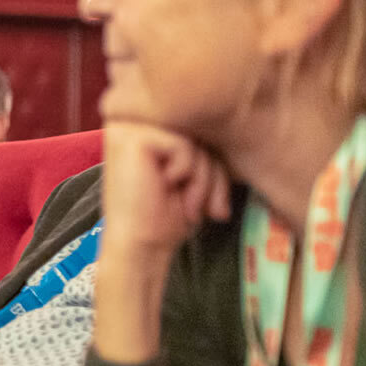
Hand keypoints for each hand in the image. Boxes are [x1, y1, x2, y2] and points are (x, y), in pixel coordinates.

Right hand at [101, 122, 231, 259]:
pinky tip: (166, 188)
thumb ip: (203, 140)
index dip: (208, 162)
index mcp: (143, 122)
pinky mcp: (132, 138)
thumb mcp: (194, 169)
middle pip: (198, 128)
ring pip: (194, 137)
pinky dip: (186, 172)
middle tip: (199, 205)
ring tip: (185, 200)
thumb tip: (237, 119)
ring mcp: (128, 127)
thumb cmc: (164, 215)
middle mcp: (133, 119)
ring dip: (201, 176)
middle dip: (210, 171)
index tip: (199, 198)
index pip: (198, 124)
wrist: (139, 247)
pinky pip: (184, 145)